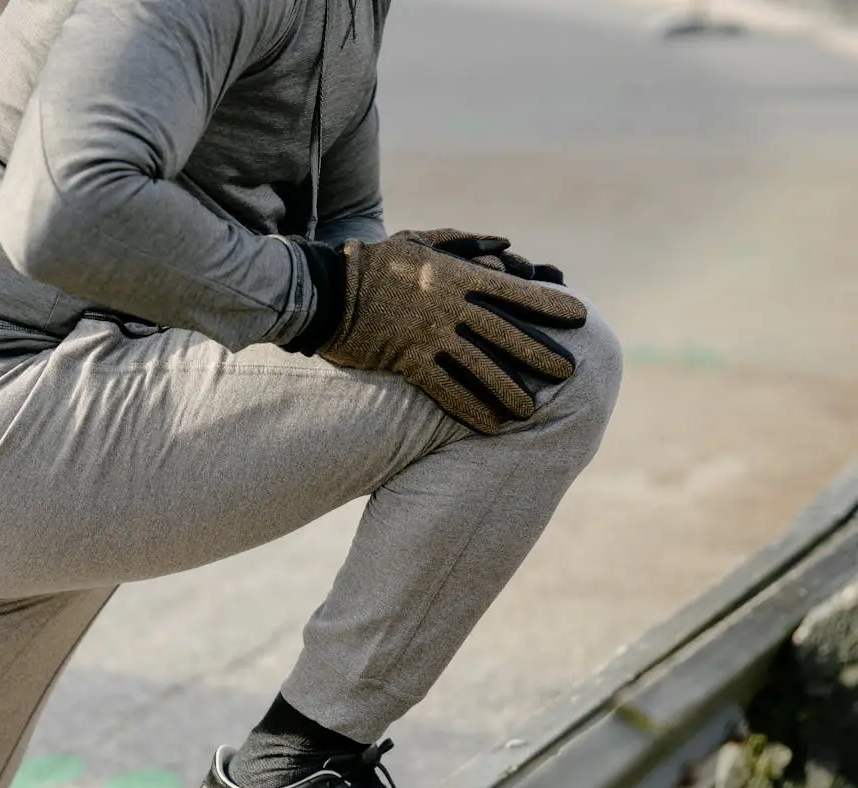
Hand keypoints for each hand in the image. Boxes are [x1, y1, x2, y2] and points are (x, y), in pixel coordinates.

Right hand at [287, 229, 586, 433]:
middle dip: (538, 352)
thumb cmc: (373, 263)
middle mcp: (448, 305)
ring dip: (507, 389)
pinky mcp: (407, 360)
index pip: (513, 290)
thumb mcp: (419, 241)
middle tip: (569, 370)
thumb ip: (463, 242)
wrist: (327, 291)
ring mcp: (428, 335)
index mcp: (455, 274)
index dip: (548, 304)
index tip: (580, 315)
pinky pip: (446, 389)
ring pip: (479, 365)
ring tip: (531, 410)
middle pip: (504, 332)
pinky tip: (492, 425)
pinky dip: (471, 408)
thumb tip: (506, 246)